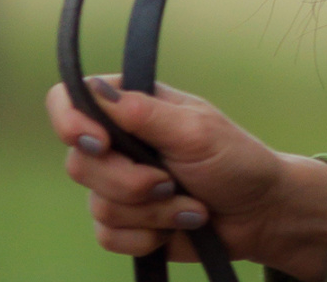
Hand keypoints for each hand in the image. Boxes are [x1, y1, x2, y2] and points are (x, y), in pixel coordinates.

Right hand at [45, 76, 326, 281]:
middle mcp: (121, 142)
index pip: (72, 99)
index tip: (99, 144)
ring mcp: (119, 184)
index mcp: (136, 105)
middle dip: (129, 182)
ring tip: (188, 202)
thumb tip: (97, 90)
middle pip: (79, 162)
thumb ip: (146, 114)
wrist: (256, 215)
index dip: (70, 121)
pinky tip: (178, 225)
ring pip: (97, 204)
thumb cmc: (235, 160)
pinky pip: (108, 236)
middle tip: (170, 181)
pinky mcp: (124, 223)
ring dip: (150, 211)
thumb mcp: (196, 131)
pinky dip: (146, 236)